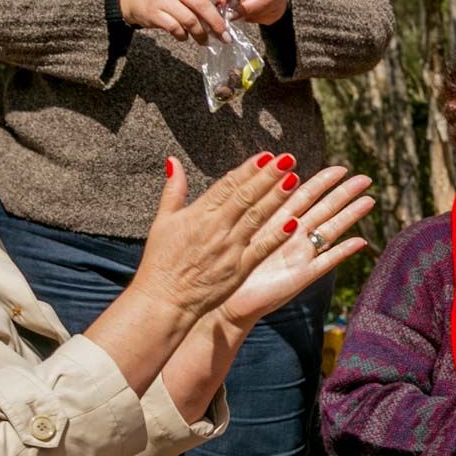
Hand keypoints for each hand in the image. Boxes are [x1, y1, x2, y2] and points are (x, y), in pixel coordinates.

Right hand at [119, 0, 240, 41]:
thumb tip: (224, 18)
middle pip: (201, 5)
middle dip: (216, 23)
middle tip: (225, 37)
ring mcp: (164, 0)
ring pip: (189, 20)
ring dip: (201, 34)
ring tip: (206, 41)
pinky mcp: (155, 13)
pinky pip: (175, 28)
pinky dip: (183, 36)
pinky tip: (185, 37)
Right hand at [133, 151, 307, 319]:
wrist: (164, 300)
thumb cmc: (161, 261)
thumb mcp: (162, 222)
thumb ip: (173, 191)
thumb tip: (173, 161)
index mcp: (198, 214)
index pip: (227, 185)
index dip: (248, 169)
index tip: (266, 155)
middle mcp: (216, 228)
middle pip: (246, 196)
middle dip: (268, 177)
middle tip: (287, 159)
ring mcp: (229, 248)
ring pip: (256, 218)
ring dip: (276, 198)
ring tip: (294, 180)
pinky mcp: (238, 269)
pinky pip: (261, 249)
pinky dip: (277, 236)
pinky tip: (294, 222)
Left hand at [218, 166, 375, 325]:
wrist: (227, 298)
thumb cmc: (228, 262)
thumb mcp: (238, 224)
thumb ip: (252, 201)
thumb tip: (257, 176)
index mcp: (278, 220)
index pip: (305, 194)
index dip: (323, 181)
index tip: (340, 168)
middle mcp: (294, 235)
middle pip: (325, 209)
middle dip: (345, 193)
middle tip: (366, 178)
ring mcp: (301, 254)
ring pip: (331, 229)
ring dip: (350, 215)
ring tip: (369, 201)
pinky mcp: (303, 275)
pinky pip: (327, 261)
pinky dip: (343, 251)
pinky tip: (360, 242)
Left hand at [226, 0, 288, 25]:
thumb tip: (220, 3)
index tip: (229, 4)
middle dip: (245, 8)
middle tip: (231, 15)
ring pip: (263, 11)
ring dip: (247, 15)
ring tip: (235, 15)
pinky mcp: (279, 12)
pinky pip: (264, 18)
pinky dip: (252, 18)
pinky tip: (246, 14)